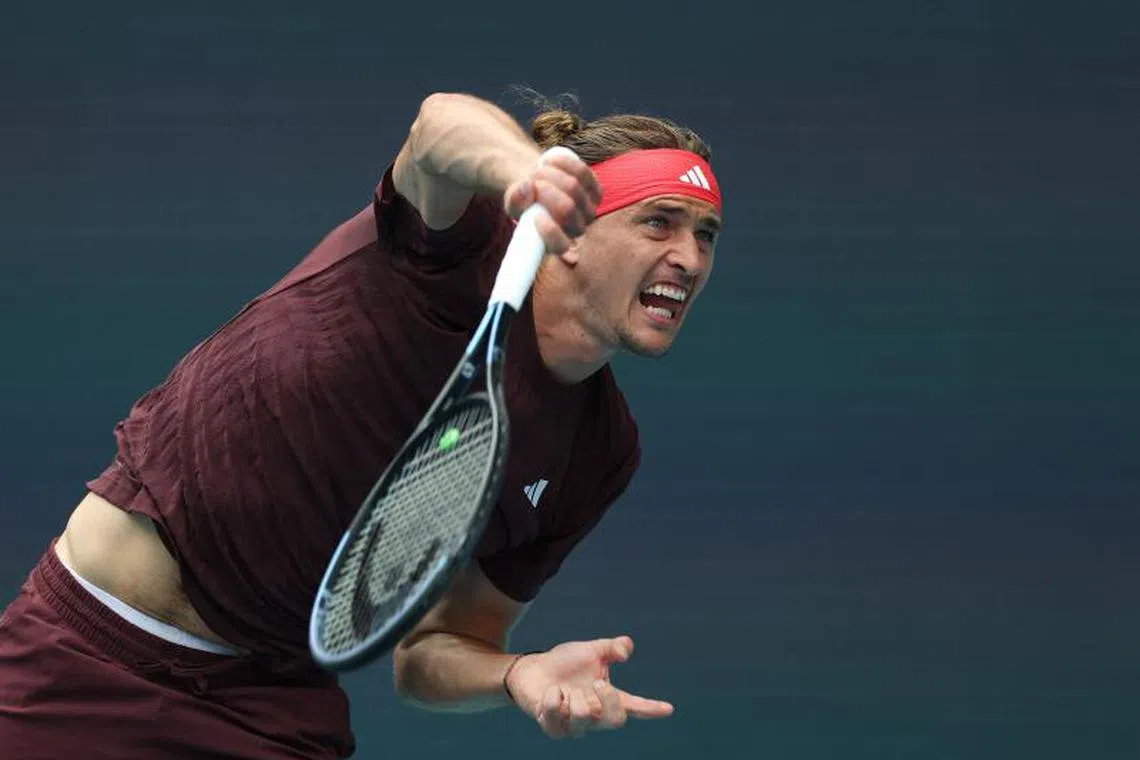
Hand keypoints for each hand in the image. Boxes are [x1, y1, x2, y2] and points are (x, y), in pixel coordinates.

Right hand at [502, 147, 602, 256]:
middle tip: (530, 180)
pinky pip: (583, 173)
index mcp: (557, 243)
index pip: (560, 245)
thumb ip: (516, 200)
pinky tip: (550, 161)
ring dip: (550, 173)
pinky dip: (564, 164)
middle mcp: (577, 230)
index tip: (535, 216)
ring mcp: (590, 211)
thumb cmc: (525, 202)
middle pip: (566, 208)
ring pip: (573, 186)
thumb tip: (527, 187)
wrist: (539, 187)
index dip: (550, 231)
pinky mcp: (597, 192)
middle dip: (545, 189)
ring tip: (536, 170)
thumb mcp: (514, 204)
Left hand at [504, 635, 673, 738]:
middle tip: (595, 683)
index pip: (634, 706)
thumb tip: (627, 649)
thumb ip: (611, 648)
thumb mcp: (591, 650)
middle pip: (615, 720)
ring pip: (584, 720)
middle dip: (608, 700)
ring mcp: (575, 725)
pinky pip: (557, 720)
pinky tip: (550, 693)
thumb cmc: (565, 663)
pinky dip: (551, 701)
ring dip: (573, 699)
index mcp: (607, 697)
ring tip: (563, 689)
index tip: (668, 708)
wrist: (533, 670)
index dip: (650, 708)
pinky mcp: (554, 728)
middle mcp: (594, 715)